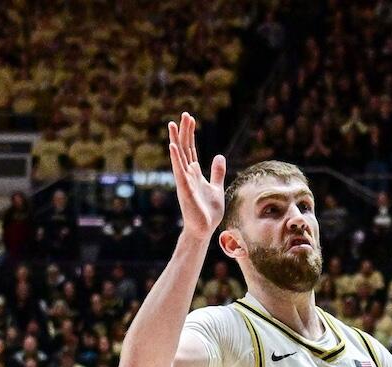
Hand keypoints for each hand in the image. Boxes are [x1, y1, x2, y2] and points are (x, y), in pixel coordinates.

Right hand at [166, 112, 225, 239]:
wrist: (204, 229)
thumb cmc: (208, 211)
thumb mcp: (217, 187)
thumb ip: (217, 172)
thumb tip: (220, 156)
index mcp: (194, 173)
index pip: (191, 149)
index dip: (190, 133)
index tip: (190, 118)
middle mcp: (187, 174)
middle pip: (184, 148)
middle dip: (184, 131)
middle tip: (184, 114)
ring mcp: (184, 181)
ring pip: (179, 157)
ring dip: (175, 141)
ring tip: (172, 125)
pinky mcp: (185, 189)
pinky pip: (179, 172)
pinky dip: (176, 159)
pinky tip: (173, 147)